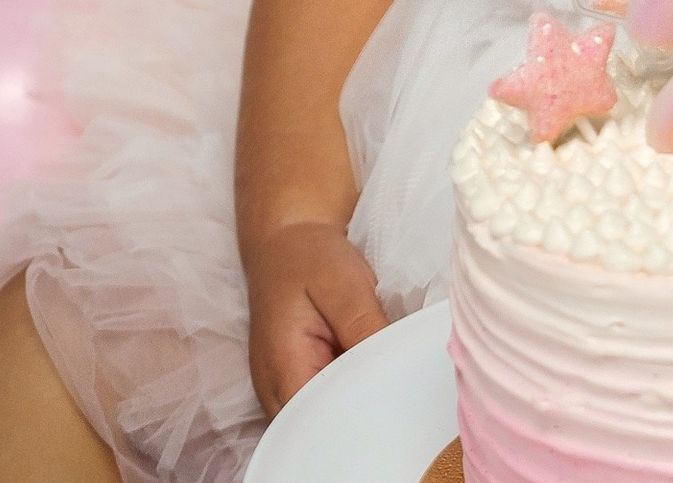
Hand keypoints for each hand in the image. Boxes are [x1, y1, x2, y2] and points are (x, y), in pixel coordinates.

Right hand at [244, 217, 389, 415]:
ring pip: (321, 420)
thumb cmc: (311, 259)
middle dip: (358, 415)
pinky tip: (369, 375)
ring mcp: (280, 393)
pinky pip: (320, 404)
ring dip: (353, 404)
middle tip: (398, 392)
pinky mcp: (293, 385)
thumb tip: (392, 368)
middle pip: (318, 429)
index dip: (357, 418)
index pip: (318, 422)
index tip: (392, 401)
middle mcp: (274, 393)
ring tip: (387, 382)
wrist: (286, 242)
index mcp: (283, 370)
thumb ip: (365, 329)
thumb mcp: (344, 285)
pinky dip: (345, 393)